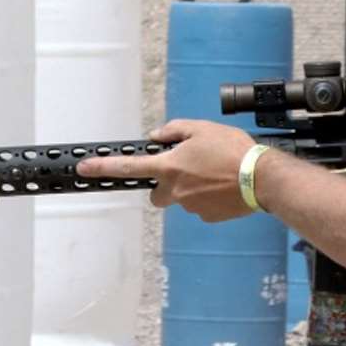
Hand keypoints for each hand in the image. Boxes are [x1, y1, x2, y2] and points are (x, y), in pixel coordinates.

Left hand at [76, 119, 256, 221]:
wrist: (262, 178)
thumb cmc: (233, 151)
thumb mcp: (201, 128)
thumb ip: (174, 131)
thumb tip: (157, 137)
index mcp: (170, 167)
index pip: (128, 167)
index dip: (102, 168)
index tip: (83, 169)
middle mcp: (176, 190)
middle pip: (156, 194)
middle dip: (164, 186)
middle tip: (184, 173)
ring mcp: (191, 207)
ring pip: (181, 200)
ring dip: (191, 189)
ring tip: (215, 176)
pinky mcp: (207, 217)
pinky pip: (200, 208)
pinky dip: (208, 199)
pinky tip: (223, 188)